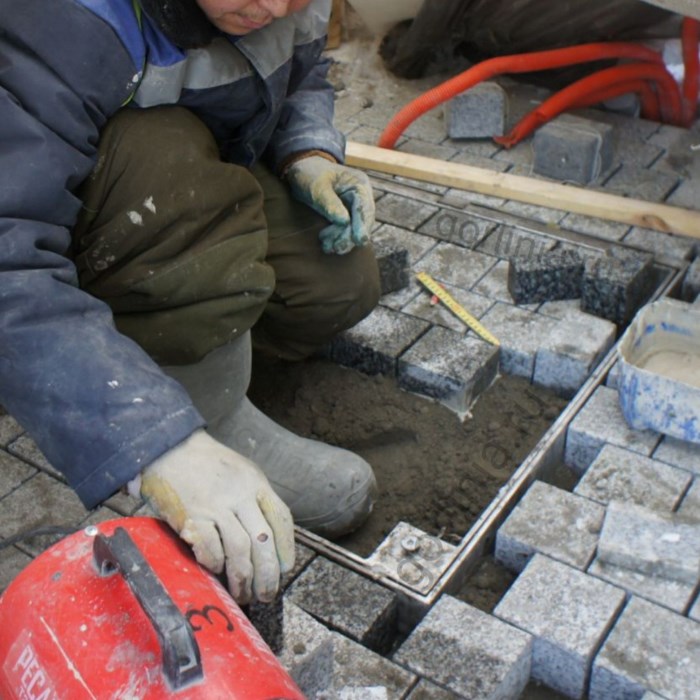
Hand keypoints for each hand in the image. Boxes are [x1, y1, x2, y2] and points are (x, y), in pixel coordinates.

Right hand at [139, 429, 294, 603]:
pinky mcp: (192, 516)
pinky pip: (209, 548)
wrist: (169, 447)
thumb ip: (254, 498)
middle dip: (268, 574)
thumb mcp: (240, 472)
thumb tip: (264, 539)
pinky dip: (214, 564)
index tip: (286, 568)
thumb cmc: (206, 464)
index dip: (287, 547)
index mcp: (256, 483)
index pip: (281, 518)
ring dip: (243, 578)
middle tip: (266, 594)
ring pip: (239, 549)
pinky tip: (214, 570)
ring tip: (242, 594)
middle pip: (263, 541)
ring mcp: (216, 506)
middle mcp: (240, 494)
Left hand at [286, 155, 374, 254]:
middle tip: (337, 248)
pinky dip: (337, 238)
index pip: (365, 207)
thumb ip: (330, 203)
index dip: (363, 225)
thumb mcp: (318, 186)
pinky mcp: (345, 215)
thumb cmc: (309, 174)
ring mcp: (354, 207)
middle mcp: (360, 196)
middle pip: (362, 221)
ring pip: (354, 229)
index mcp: (359, 184)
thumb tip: (344, 222)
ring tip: (328, 246)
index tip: (359, 240)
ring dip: (342, 240)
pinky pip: (346, 231)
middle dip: (350, 236)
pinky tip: (327, 244)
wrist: (301, 170)